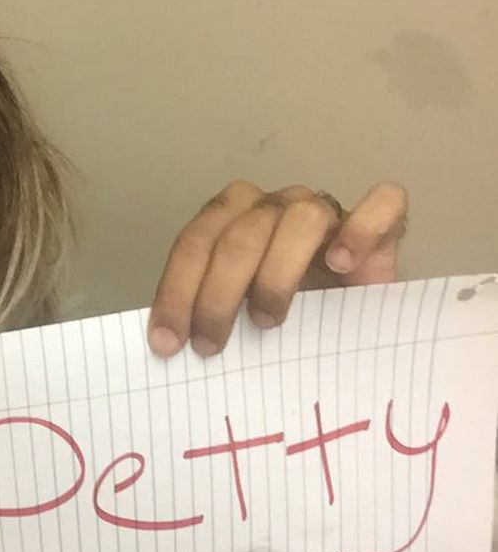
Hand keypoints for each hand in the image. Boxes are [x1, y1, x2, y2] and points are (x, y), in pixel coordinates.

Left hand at [147, 181, 407, 357]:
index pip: (196, 242)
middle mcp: (278, 207)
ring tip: (266, 321)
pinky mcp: (383, 227)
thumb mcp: (237, 320)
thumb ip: (208, 317)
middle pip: (240, 233)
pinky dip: (361, 229)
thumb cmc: (288, 325)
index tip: (168, 343)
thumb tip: (168, 347)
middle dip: (216, 294)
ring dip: (275, 273)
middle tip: (211, 345)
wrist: (355, 329)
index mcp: (235, 219)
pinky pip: (382, 204)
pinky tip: (343, 264)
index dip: (177, 291)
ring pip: (299, 219)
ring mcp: (328, 212)